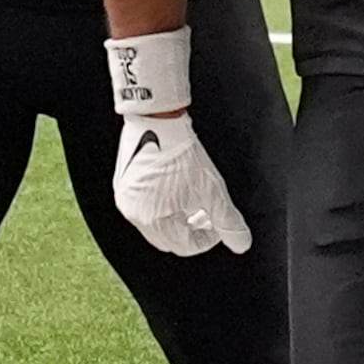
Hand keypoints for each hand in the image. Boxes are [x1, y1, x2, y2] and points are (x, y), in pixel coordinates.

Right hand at [105, 28, 251, 255]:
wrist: (157, 118)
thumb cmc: (182, 152)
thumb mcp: (212, 188)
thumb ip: (228, 220)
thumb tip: (242, 244)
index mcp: (154, 220)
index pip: (186, 246)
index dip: (208, 238)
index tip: (218, 223)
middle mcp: (134, 214)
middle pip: (169, 239)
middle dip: (191, 231)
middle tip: (207, 214)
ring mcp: (124, 200)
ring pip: (155, 225)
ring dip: (176, 219)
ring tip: (192, 201)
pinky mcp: (121, 185)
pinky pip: (142, 208)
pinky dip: (160, 208)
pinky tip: (174, 190)